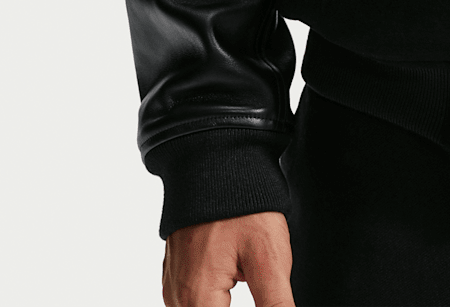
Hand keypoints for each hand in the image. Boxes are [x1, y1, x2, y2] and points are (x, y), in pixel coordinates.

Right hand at [162, 211, 293, 306]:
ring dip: (224, 303)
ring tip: (246, 274)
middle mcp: (177, 296)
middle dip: (238, 305)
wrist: (218, 157)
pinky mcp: (177, 271)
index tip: (266, 298)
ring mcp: (174, 283)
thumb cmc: (242, 203)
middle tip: (256, 278)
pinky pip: (194, 299)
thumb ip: (275, 304)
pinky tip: (237, 277)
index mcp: (195, 298)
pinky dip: (216, 298)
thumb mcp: (269, 258)